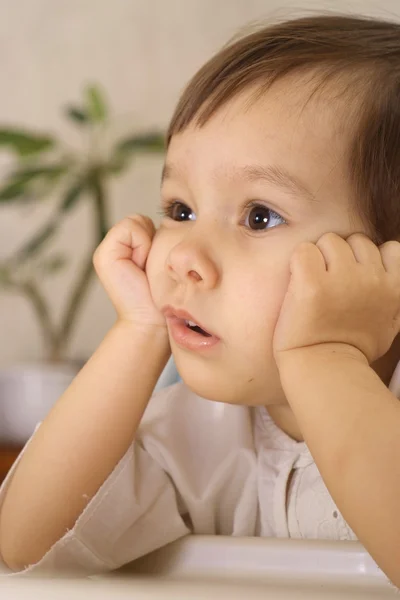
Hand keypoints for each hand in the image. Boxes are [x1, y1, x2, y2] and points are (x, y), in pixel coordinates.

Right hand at [93, 215, 166, 329]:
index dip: (154, 238)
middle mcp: (111, 248)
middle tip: (149, 267)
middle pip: (138, 219)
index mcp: (123, 249)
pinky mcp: (103, 256)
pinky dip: (141, 244)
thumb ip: (154, 240)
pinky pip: (129, 228)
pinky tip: (140, 267)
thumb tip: (164, 221)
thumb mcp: (161, 261)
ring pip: (134, 221)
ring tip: (145, 268)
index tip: (154, 264)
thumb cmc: (162, 296)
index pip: (142, 221)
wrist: (151, 320)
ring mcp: (104, 251)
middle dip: (150, 239)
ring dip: (146, 243)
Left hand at [273, 232, 399, 363]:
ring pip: (330, 241)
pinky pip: (304, 251)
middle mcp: (372, 279)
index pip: (389, 249)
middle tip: (330, 284)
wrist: (324, 368)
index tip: (355, 278)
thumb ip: (395, 295)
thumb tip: (392, 277)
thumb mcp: (391, 322)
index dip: (369, 259)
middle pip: (355, 241)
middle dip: (342, 257)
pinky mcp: (311, 282)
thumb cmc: (355, 348)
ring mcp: (343, 279)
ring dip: (320, 257)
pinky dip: (298, 263)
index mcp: (394, 288)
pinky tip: (299, 284)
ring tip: (315, 285)